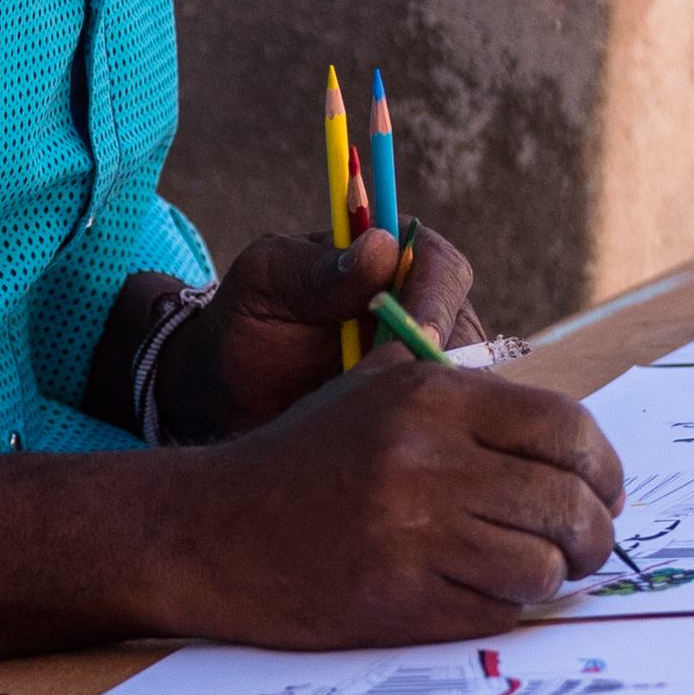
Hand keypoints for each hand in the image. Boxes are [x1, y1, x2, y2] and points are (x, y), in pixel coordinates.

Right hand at [140, 357, 622, 642]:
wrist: (209, 530)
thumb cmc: (304, 461)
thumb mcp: (378, 390)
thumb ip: (469, 394)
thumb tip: (572, 439)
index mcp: (433, 396)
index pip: (568, 429)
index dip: (603, 469)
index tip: (602, 493)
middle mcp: (428, 458)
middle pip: (569, 503)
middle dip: (592, 534)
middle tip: (582, 546)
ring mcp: (414, 531)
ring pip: (543, 565)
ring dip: (552, 577)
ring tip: (532, 572)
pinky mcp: (399, 597)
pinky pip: (498, 610)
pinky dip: (504, 608)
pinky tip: (478, 592)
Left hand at [154, 223, 482, 438]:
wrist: (229, 399)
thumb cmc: (247, 328)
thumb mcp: (267, 286)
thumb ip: (319, 271)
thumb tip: (381, 247)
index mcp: (388, 256)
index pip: (438, 264)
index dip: (435, 298)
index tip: (416, 333)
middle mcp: (420, 306)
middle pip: (464, 323)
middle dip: (442, 356)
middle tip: (409, 391)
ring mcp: (426, 360)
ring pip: (465, 377)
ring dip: (438, 401)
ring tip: (396, 424)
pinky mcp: (424, 409)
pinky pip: (449, 420)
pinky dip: (432, 432)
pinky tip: (395, 447)